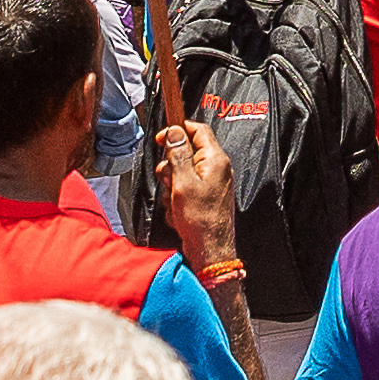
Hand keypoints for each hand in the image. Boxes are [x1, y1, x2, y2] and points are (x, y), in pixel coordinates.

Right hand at [159, 111, 237, 266]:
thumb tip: (174, 132)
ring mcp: (210, 183)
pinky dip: (176, 199)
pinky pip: (183, 189)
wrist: (209, 249)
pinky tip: (179, 211)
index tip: (162, 139)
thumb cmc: (200, 220)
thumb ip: (178, 154)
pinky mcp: (204, 197)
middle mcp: (216, 168)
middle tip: (169, 180)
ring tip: (175, 201)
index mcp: (215, 159)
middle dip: (171, 166)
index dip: (178, 130)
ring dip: (171, 186)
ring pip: (181, 172)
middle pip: (186, 152)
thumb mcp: (183, 182)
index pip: (198, 129)